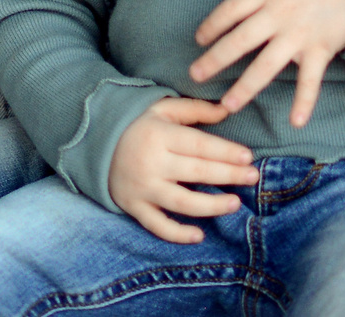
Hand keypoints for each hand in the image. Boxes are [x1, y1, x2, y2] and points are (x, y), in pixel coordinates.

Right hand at [107, 96, 255, 243]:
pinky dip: (177, 234)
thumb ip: (194, 110)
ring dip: (212, 206)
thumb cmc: (135, 123)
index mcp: (159, 135)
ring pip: (183, 203)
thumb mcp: (161, 109)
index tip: (248, 157)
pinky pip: (157, 225)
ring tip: (235, 204)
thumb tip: (226, 110)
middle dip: (228, 175)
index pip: (200, 146)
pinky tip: (199, 235)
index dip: (226, 152)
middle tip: (252, 177)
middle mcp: (151, 163)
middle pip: (197, 173)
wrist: (92, 141)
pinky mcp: (133, 206)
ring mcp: (142, 188)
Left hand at [188, 0, 344, 125]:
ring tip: (227, 104)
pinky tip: (295, 122)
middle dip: (216, 59)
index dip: (212, 24)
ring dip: (246, 86)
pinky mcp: (321, 49)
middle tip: (194, 76)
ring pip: (266, 64)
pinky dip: (304, 101)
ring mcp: (299, 34)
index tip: (199, 40)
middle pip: (240, 40)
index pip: (231, 9)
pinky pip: (311, 79)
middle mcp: (278, 15)